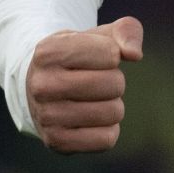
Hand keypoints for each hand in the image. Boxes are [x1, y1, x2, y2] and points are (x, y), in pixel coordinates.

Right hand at [25, 16, 143, 153]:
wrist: (38, 88)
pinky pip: (106, 139)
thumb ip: (126, 31)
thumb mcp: (98, 35)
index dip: (112, 55)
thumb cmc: (76, 56)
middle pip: (114, 85)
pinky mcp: (56, 142)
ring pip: (113, 113)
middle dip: (115, 81)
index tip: (95, 57)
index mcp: (48, 52)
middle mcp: (42, 85)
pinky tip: (91, 120)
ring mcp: (46, 116)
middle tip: (96, 80)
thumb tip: (135, 54)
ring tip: (93, 100)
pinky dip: (108, 129)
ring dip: (112, 105)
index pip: (111, 54)